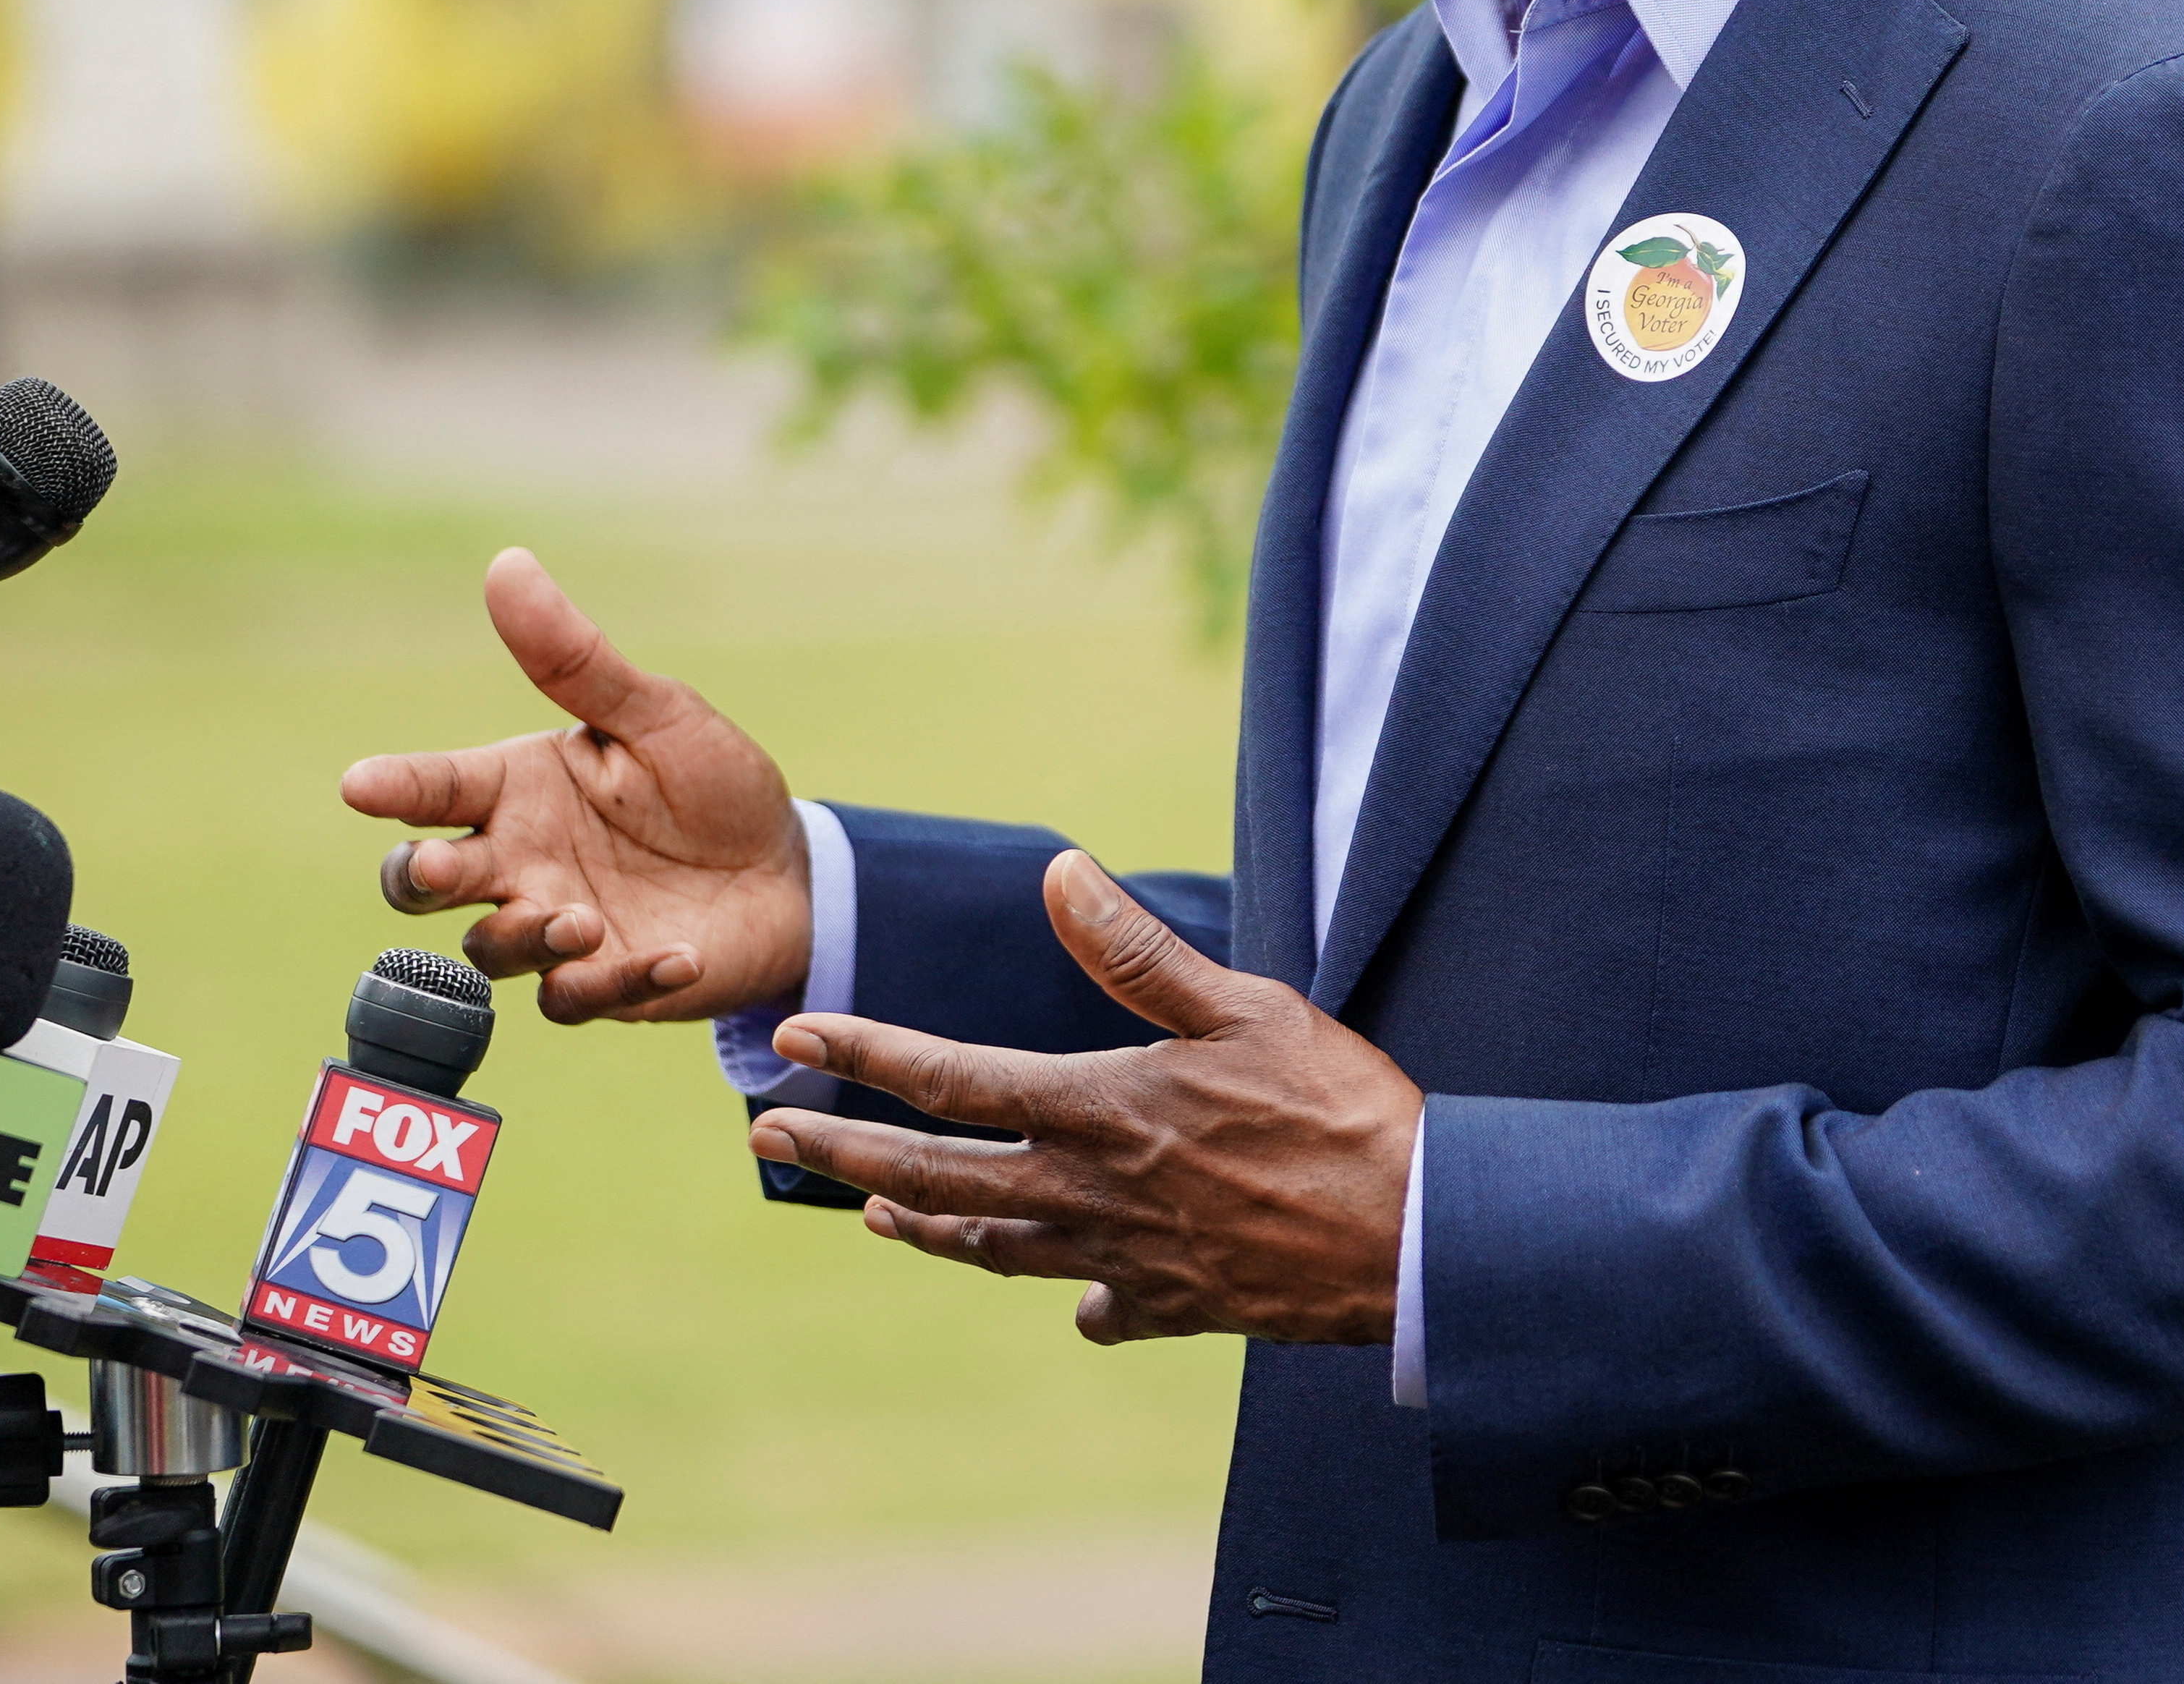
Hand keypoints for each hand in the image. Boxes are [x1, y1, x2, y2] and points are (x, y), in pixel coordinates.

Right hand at [339, 548, 812, 1024]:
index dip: (394, 785)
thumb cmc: (711, 784)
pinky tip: (673, 957)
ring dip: (526, 935)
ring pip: (492, 947)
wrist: (785, 870)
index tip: (360, 784)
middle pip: (425, 881)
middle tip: (447, 869)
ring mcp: (553, 926)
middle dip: (425, 877)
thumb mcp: (656, 714)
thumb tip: (508, 563)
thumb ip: (577, 661)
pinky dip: (619, 980)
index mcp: (518, 788)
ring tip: (579, 916)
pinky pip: (578, 996)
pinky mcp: (600, 981)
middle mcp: (518, 860)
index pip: (435, 786)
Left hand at [747, 852, 1419, 1346]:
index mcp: (1102, 1111)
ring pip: (994, 1247)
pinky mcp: (1174, 1308)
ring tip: (875, 1209)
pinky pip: (1096, 1303)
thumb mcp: (1245, 1007)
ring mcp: (1126, 1261)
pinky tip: (1064, 1287)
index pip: (951, 1080)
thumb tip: (1060, 875)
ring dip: (923, 1225)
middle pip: (936, 1176)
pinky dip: (1067, 1289)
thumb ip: (1139, 952)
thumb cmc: (1339, 1109)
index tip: (795, 1038)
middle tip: (769, 1134)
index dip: (865, 1055)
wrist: (1413, 1239)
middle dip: (843, 1149)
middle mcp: (1091, 1194)